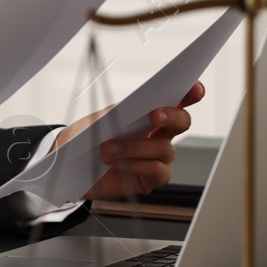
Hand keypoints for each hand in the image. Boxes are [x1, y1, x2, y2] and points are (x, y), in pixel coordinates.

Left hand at [52, 81, 202, 200]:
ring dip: (136, 146)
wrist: (71, 167)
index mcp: (148, 115)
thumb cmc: (87, 139)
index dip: (190, 93)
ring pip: (165, 148)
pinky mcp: (151, 179)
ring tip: (109, 148)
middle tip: (154, 115)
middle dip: (172, 116)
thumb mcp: (95, 120)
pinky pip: (157, 170)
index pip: (176, 101)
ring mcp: (158, 158)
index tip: (194, 87)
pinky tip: (118, 163)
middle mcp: (159, 135)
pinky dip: (136, 165)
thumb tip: (129, 108)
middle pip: (181, 122)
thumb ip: (114, 113)